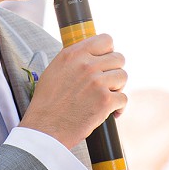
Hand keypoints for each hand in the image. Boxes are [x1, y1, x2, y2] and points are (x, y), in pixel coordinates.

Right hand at [19, 34, 126, 148]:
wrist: (44, 129)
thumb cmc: (48, 103)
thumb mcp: (55, 70)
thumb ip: (75, 59)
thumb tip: (93, 54)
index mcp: (73, 54)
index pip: (106, 39)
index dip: (109, 51)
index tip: (106, 62)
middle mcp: (86, 65)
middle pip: (119, 58)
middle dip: (114, 71)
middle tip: (106, 84)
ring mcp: (97, 82)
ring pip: (123, 77)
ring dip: (117, 88)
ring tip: (105, 98)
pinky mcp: (105, 100)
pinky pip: (124, 98)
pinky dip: (119, 107)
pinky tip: (110, 112)